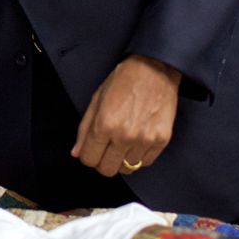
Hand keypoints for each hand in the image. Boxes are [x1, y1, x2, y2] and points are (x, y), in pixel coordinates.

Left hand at [71, 55, 179, 177]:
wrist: (154, 69)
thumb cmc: (124, 80)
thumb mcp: (96, 100)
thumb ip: (85, 129)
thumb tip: (77, 153)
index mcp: (104, 125)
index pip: (89, 159)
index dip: (88, 156)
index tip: (93, 149)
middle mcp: (124, 136)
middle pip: (108, 169)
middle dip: (103, 162)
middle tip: (107, 149)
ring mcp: (145, 140)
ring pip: (128, 169)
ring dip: (122, 159)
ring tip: (124, 141)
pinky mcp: (162, 140)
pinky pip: (146, 162)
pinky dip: (139, 156)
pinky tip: (137, 141)